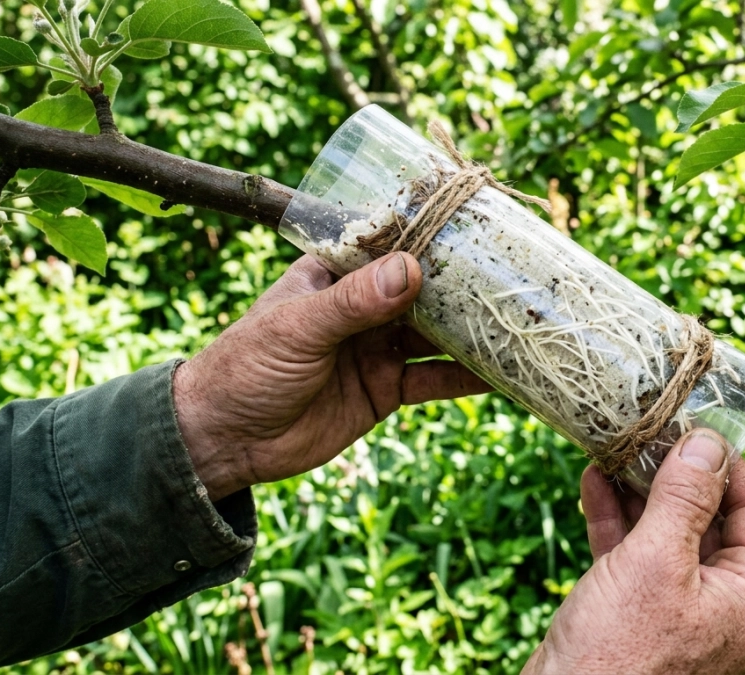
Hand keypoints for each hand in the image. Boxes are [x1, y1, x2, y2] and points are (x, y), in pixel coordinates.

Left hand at [174, 253, 490, 500]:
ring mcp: (376, 349)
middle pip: (424, 289)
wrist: (225, 442)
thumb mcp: (298, 328)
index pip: (391, 245)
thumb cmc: (246, 368)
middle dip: (464, 284)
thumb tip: (410, 269)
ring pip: (436, 335)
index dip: (432, 235)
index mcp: (335, 275)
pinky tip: (502, 375)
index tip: (478, 225)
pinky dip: (466, 379)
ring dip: (472, 330)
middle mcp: (362, 307)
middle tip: (514, 276)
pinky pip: (433, 381)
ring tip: (518, 321)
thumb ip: (354, 302)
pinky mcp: (385, 391)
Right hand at [524, 429, 744, 674]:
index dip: (727, 465)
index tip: (694, 426)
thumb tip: (707, 443)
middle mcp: (724, 606)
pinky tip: (594, 484)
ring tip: (616, 448)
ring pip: (667, 535)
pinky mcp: (639, 618)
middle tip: (648, 431)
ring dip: (639, 491)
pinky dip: (616, 521)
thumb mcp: (656, 562)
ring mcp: (681, 613)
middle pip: (710, 520)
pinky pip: (636, 558)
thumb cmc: (619, 654)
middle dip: (675, 474)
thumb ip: (684, 499)